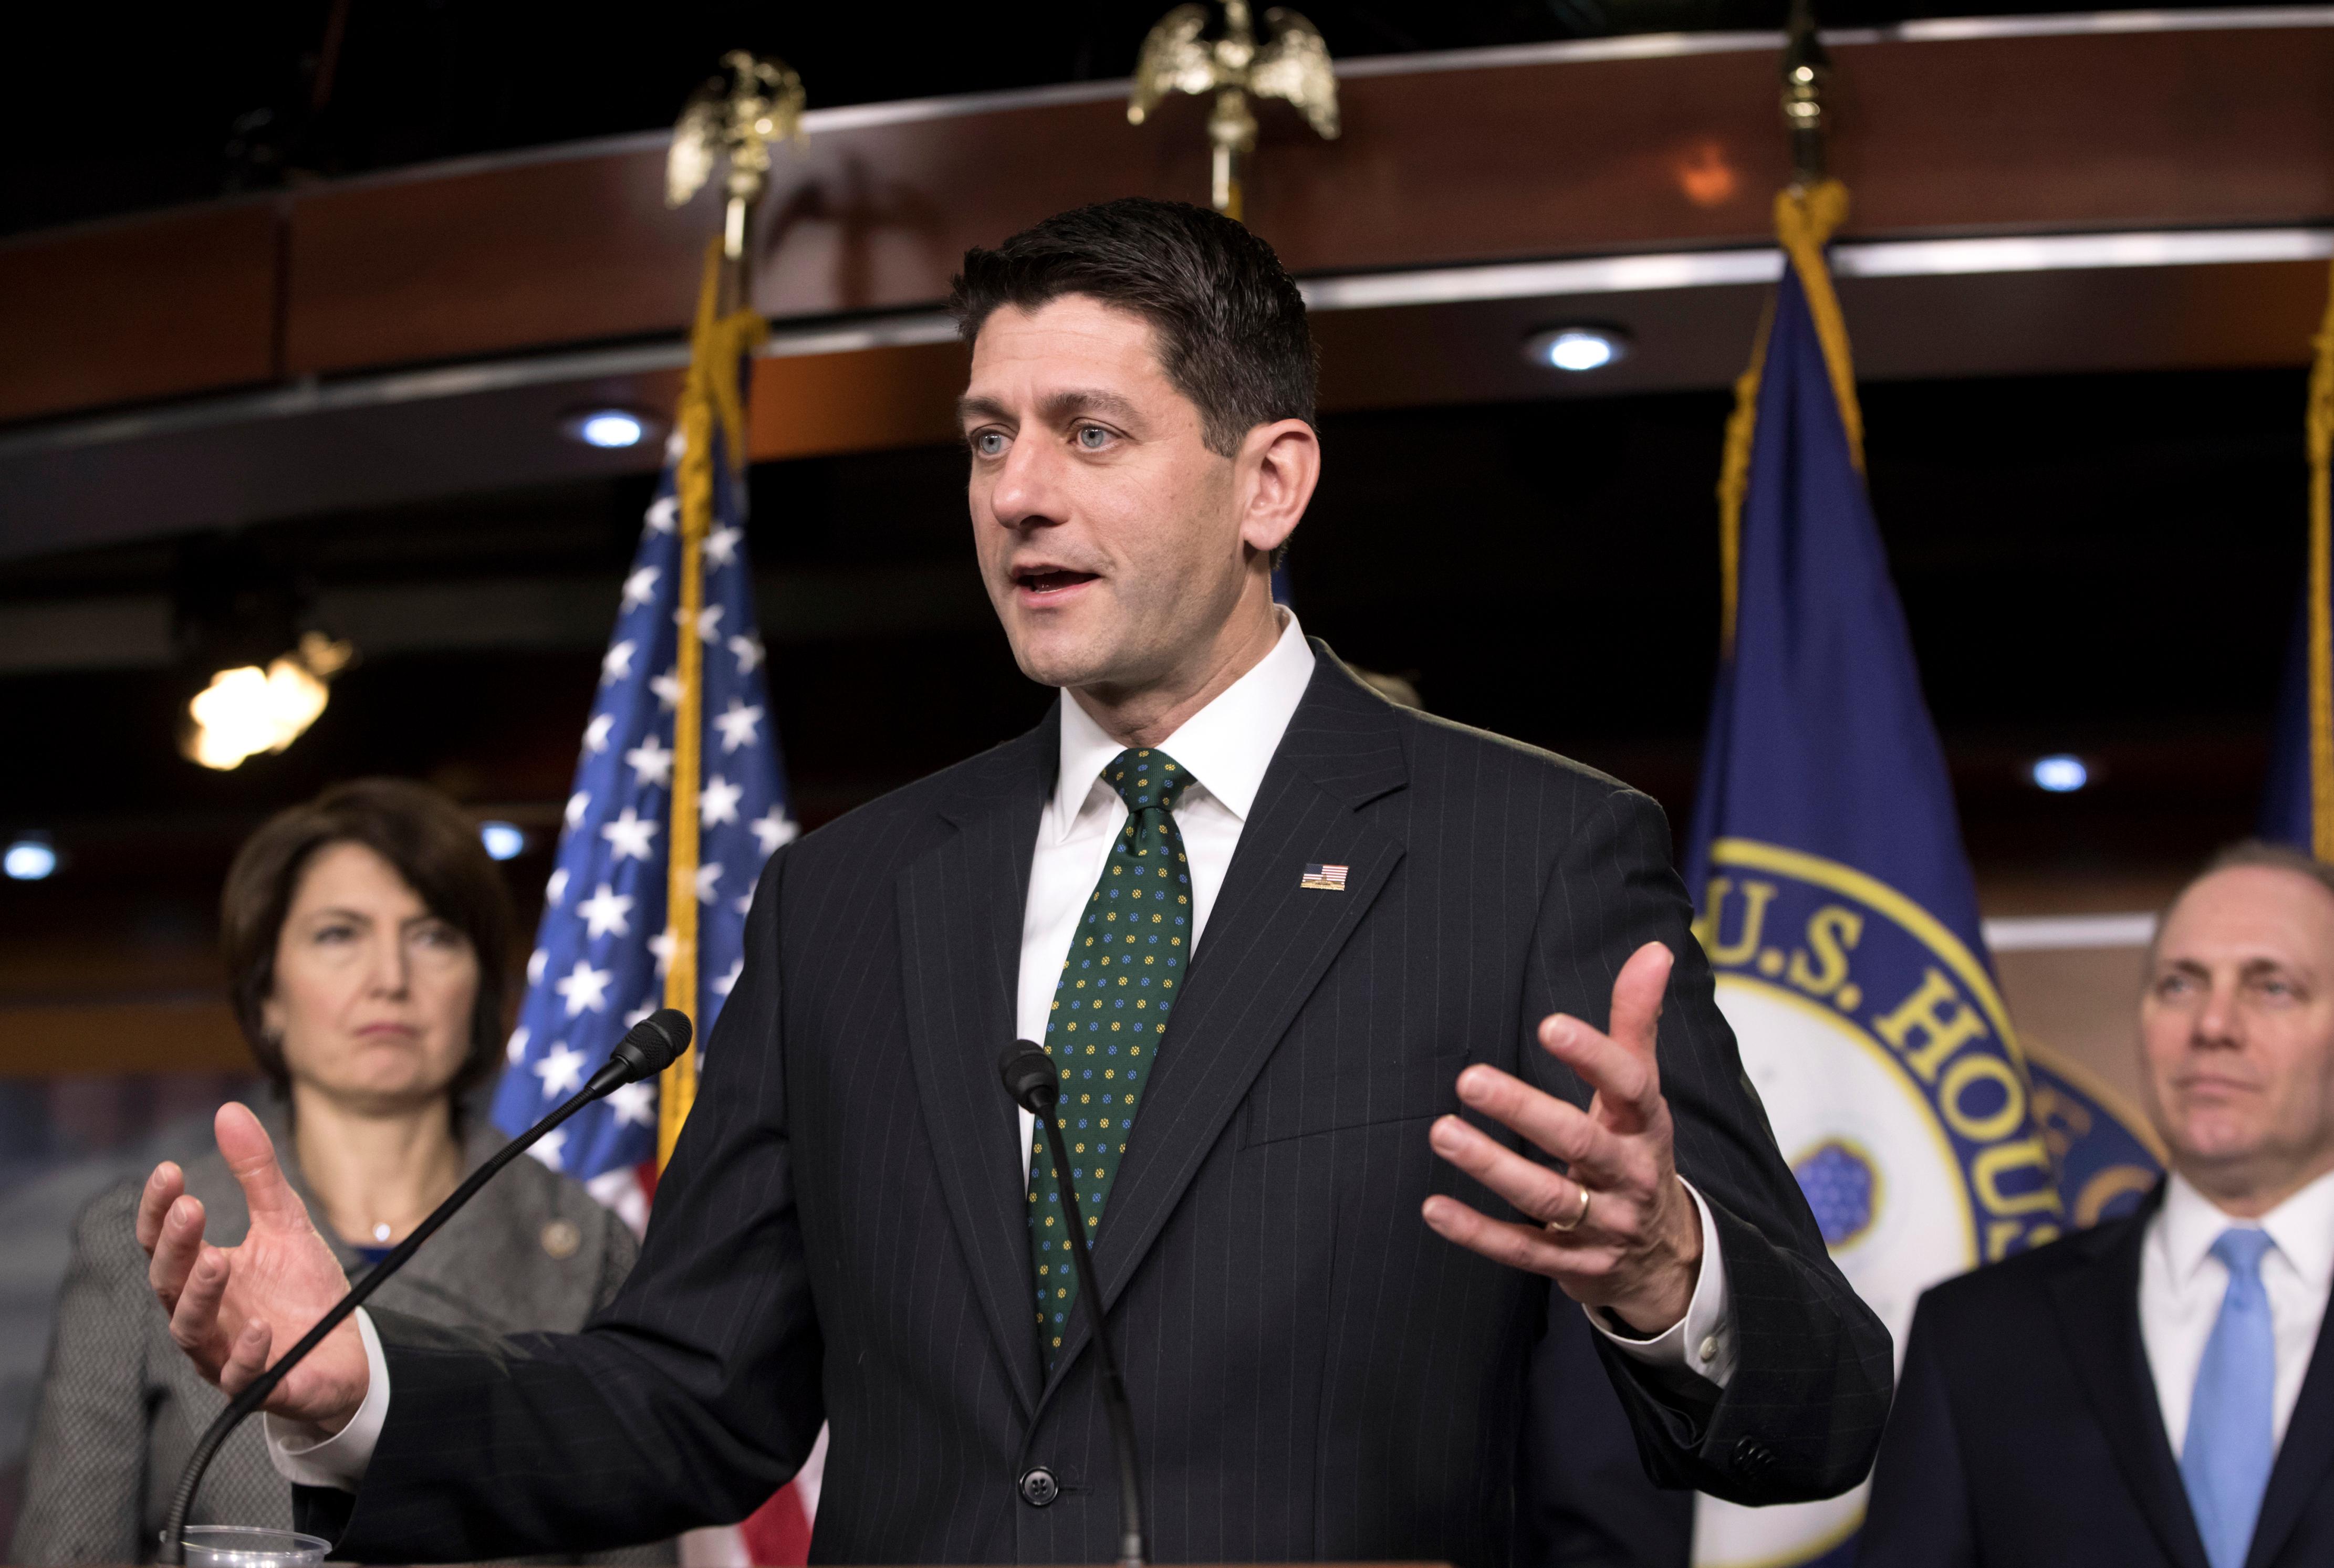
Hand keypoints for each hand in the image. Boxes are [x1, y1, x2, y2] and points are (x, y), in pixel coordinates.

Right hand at [137, 1103, 369, 1429]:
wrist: (344, 1350)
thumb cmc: (302, 1289)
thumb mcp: (285, 1223)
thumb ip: (257, 1174)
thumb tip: (228, 1111)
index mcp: (203, 1273)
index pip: (164, 1242)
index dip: (159, 1210)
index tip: (169, 1171)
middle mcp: (203, 1315)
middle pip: (169, 1282)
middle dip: (176, 1246)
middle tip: (191, 1208)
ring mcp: (224, 1353)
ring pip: (191, 1330)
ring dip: (200, 1296)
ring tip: (218, 1260)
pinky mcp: (259, 1387)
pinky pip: (241, 1377)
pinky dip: (246, 1354)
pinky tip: (260, 1328)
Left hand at [1421, 941, 1703, 1333]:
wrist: (1665, 1258)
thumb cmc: (1636, 1151)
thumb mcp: (1642, 1092)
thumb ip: (1636, 1021)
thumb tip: (1654, 948)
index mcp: (1646, 1125)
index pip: (1629, 1085)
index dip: (1594, 1056)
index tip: (1549, 1025)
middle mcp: (1629, 1175)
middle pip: (1580, 1145)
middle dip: (1525, 1112)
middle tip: (1468, 1080)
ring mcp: (1603, 1226)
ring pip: (1548, 1200)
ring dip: (1493, 1167)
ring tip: (1441, 1132)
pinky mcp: (1573, 1266)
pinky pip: (1523, 1251)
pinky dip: (1478, 1233)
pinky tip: (1434, 1208)